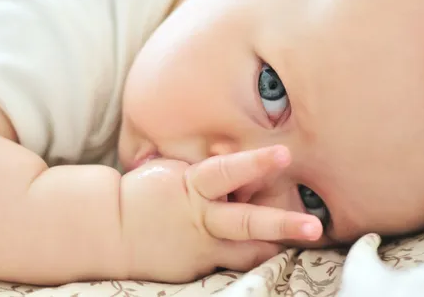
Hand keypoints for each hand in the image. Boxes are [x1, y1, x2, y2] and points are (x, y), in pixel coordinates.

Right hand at [119, 145, 322, 282]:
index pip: (228, 171)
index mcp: (192, 185)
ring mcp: (200, 247)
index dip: (256, 163)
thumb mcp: (174, 172)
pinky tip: (261, 249)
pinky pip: (229, 263)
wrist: (108, 229)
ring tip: (300, 242)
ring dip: (272, 246)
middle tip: (314, 226)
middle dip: (282, 222)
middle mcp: (201, 218)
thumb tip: (238, 166)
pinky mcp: (196, 268)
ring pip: (245, 251)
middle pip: (246, 221)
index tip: (284, 155)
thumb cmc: (144, 192)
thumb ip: (206, 172)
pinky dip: (245, 255)